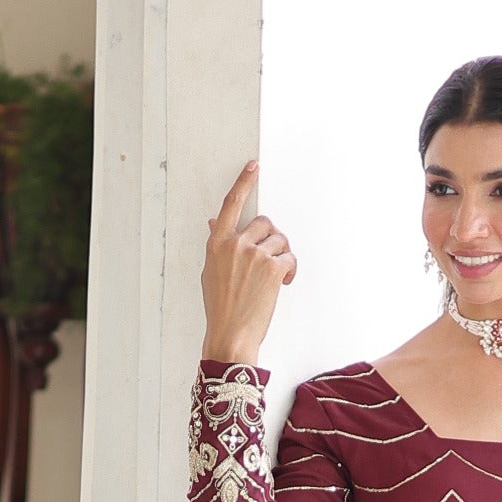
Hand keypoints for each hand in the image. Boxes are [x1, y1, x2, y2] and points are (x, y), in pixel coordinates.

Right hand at [201, 162, 297, 364]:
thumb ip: (217, 246)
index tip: (253, 167)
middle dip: (271, 239)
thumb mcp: (210, 272)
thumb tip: (215, 223)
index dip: (243, 182)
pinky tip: (282, 283)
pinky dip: (290, 270)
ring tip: (275, 277)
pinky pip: (290, 258)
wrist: (230, 334)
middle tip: (271, 259)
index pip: (231, 204)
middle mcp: (235, 244)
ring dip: (282, 256)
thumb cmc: (221, 308)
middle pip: (264, 222)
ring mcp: (254, 255)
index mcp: (217, 243)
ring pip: (280, 240)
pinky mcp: (272, 268)